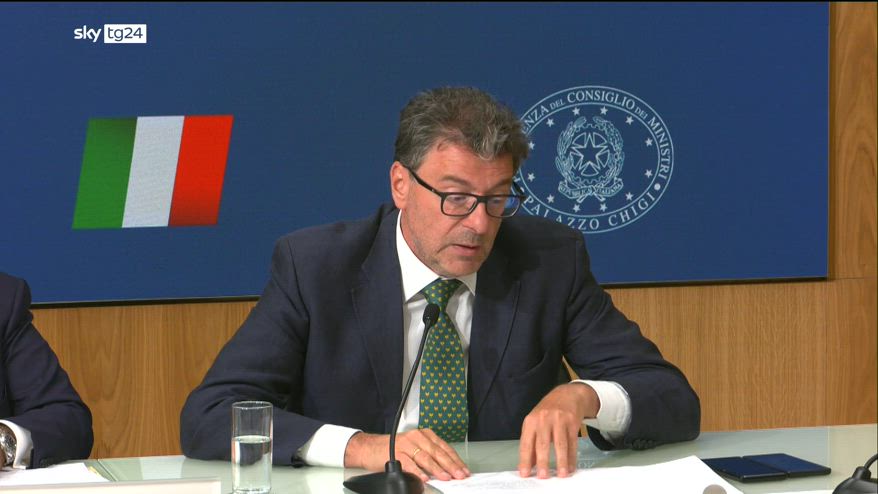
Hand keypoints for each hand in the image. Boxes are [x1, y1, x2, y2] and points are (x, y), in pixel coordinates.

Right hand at [344, 429, 469, 481]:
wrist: (370, 447)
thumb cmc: (394, 449)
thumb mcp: (415, 449)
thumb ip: (430, 457)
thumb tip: (447, 471)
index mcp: (425, 435)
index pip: (444, 448)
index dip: (455, 460)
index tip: (463, 470)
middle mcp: (417, 437)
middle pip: (438, 452)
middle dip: (450, 465)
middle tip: (459, 475)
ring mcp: (407, 444)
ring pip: (426, 457)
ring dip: (437, 469)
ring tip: (445, 477)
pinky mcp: (396, 453)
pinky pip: (410, 464)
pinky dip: (418, 472)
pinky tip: (424, 478)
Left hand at [518, 382, 599, 478]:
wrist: (567, 395)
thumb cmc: (548, 411)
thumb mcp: (535, 423)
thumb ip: (531, 442)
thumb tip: (529, 464)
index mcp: (531, 421)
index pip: (526, 443)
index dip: (525, 459)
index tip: (525, 472)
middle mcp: (543, 419)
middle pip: (542, 443)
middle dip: (542, 461)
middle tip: (542, 475)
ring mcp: (559, 420)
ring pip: (559, 444)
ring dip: (560, 461)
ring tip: (560, 474)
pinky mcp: (572, 422)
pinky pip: (572, 442)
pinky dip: (572, 456)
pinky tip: (570, 466)